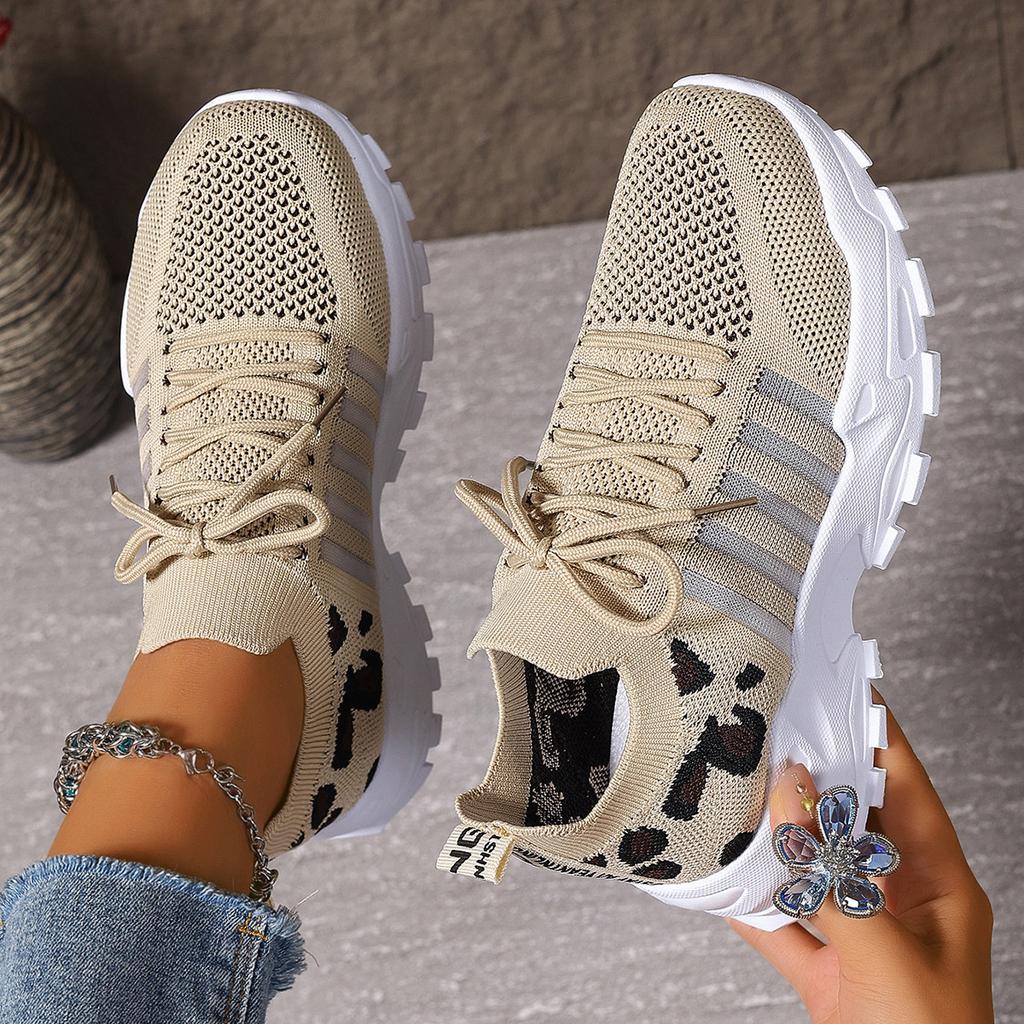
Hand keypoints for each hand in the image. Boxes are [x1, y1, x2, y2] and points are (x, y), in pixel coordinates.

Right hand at [731, 689, 993, 1023]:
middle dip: (811, 779)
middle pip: (850, 822)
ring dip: (770, 836)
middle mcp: (899, 904)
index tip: (841, 689)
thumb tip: (796, 794)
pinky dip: (746, 899)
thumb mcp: (887, 956)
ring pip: (808, 867)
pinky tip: (715, 874)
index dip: (878, 735)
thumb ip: (836, 875)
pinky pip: (777, 921)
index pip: (907, 789)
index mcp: (941, 889)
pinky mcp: (823, 974)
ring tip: (735, 791)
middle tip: (771, 730)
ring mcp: (858, 938)